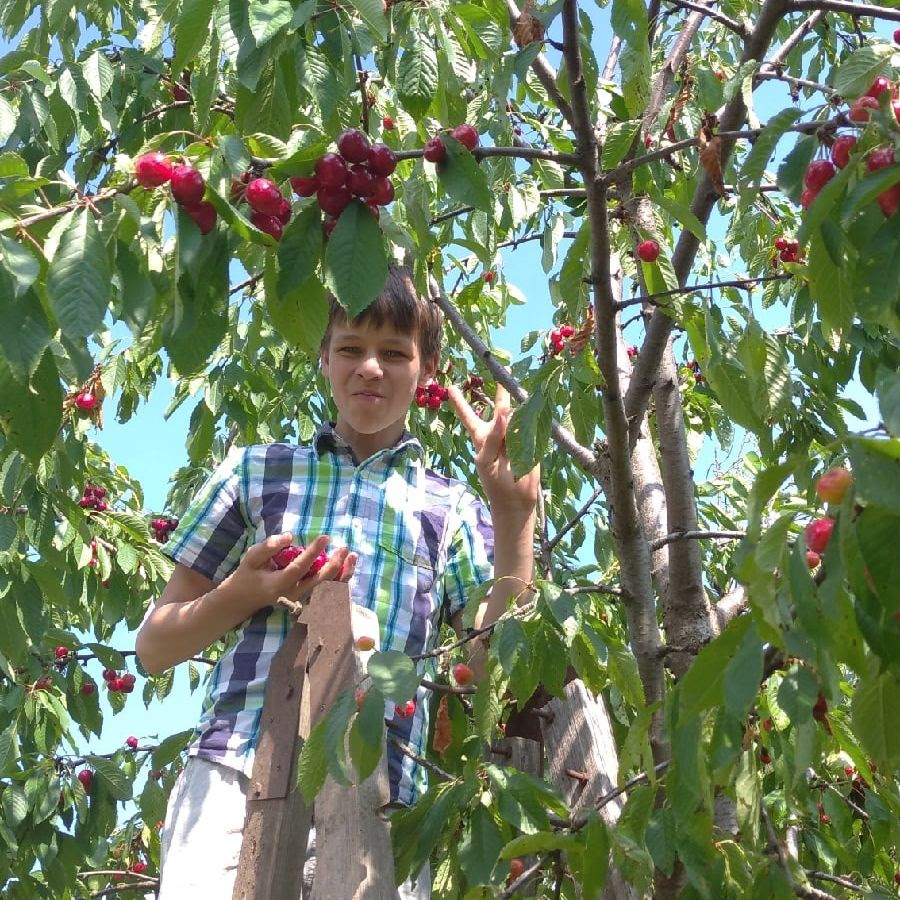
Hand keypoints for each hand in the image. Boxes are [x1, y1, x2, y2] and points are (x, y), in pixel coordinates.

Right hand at [224, 533, 356, 614]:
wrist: (244, 599)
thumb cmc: (248, 574)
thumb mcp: (251, 557)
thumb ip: (269, 546)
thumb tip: (290, 536)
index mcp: (278, 585)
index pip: (300, 568)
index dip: (313, 553)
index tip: (325, 537)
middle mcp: (293, 595)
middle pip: (319, 583)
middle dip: (334, 565)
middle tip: (344, 547)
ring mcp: (301, 601)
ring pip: (327, 590)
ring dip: (342, 573)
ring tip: (352, 555)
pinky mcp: (306, 601)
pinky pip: (328, 592)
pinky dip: (340, 580)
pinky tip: (349, 565)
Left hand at [446, 381, 539, 514]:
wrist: (517, 500)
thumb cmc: (495, 481)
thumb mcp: (487, 459)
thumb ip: (493, 436)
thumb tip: (502, 412)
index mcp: (482, 436)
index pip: (468, 416)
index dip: (460, 402)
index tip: (450, 387)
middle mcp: (499, 431)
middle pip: (500, 407)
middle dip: (502, 391)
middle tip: (506, 369)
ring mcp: (517, 435)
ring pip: (516, 414)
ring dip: (518, 408)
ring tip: (518, 422)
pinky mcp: (533, 440)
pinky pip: (532, 425)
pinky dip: (531, 420)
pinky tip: (532, 417)